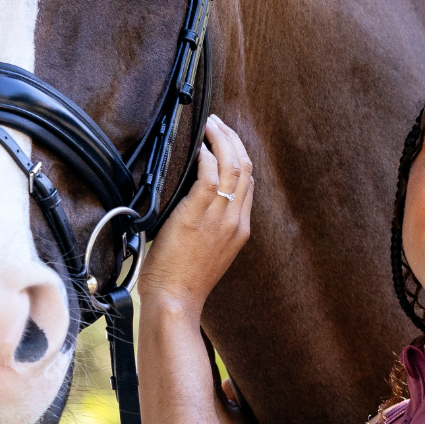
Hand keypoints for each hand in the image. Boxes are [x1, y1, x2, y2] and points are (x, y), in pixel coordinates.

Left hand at [139, 116, 255, 318]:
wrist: (176, 300)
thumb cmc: (182, 281)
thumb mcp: (206, 252)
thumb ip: (208, 226)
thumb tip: (192, 204)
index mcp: (240, 229)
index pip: (248, 184)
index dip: (239, 156)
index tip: (226, 141)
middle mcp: (235, 220)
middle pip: (246, 169)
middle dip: (233, 140)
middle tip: (218, 123)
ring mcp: (220, 217)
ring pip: (232, 166)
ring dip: (221, 140)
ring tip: (210, 124)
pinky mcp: (198, 214)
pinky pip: (209, 176)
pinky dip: (206, 156)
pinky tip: (198, 147)